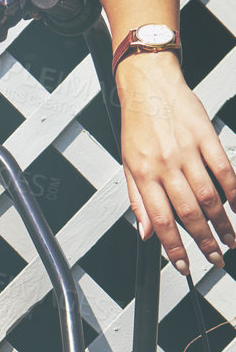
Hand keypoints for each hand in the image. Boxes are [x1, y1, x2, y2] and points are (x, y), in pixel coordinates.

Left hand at [116, 51, 235, 274]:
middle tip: (214, 258)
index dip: (173, 248)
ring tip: (230, 239)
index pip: (161, 221)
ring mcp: (187, 152)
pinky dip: (235, 191)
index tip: (184, 265)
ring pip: (209, 196)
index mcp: (143, 175)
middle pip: (189, 213)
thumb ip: (136, 200)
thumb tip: (144, 232)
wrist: (149, 85)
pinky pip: (224, 169)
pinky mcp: (206, 137)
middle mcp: (165, 166)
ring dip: (222, 223)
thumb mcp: (127, 164)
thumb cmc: (137, 124)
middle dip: (204, 242)